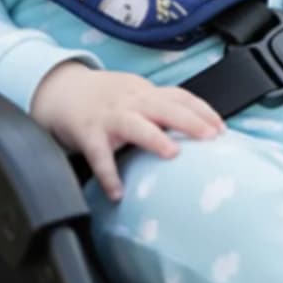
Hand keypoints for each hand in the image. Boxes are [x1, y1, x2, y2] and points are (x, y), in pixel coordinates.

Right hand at [30, 62, 224, 200]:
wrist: (59, 89)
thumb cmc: (103, 98)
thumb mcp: (133, 95)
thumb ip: (159, 109)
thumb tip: (195, 133)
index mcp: (145, 92)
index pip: (179, 96)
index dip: (202, 110)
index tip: (222, 128)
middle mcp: (130, 101)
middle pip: (164, 106)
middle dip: (190, 119)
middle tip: (212, 137)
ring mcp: (108, 115)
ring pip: (134, 122)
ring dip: (153, 136)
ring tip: (172, 153)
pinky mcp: (87, 131)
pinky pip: (98, 153)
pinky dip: (107, 173)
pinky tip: (117, 192)